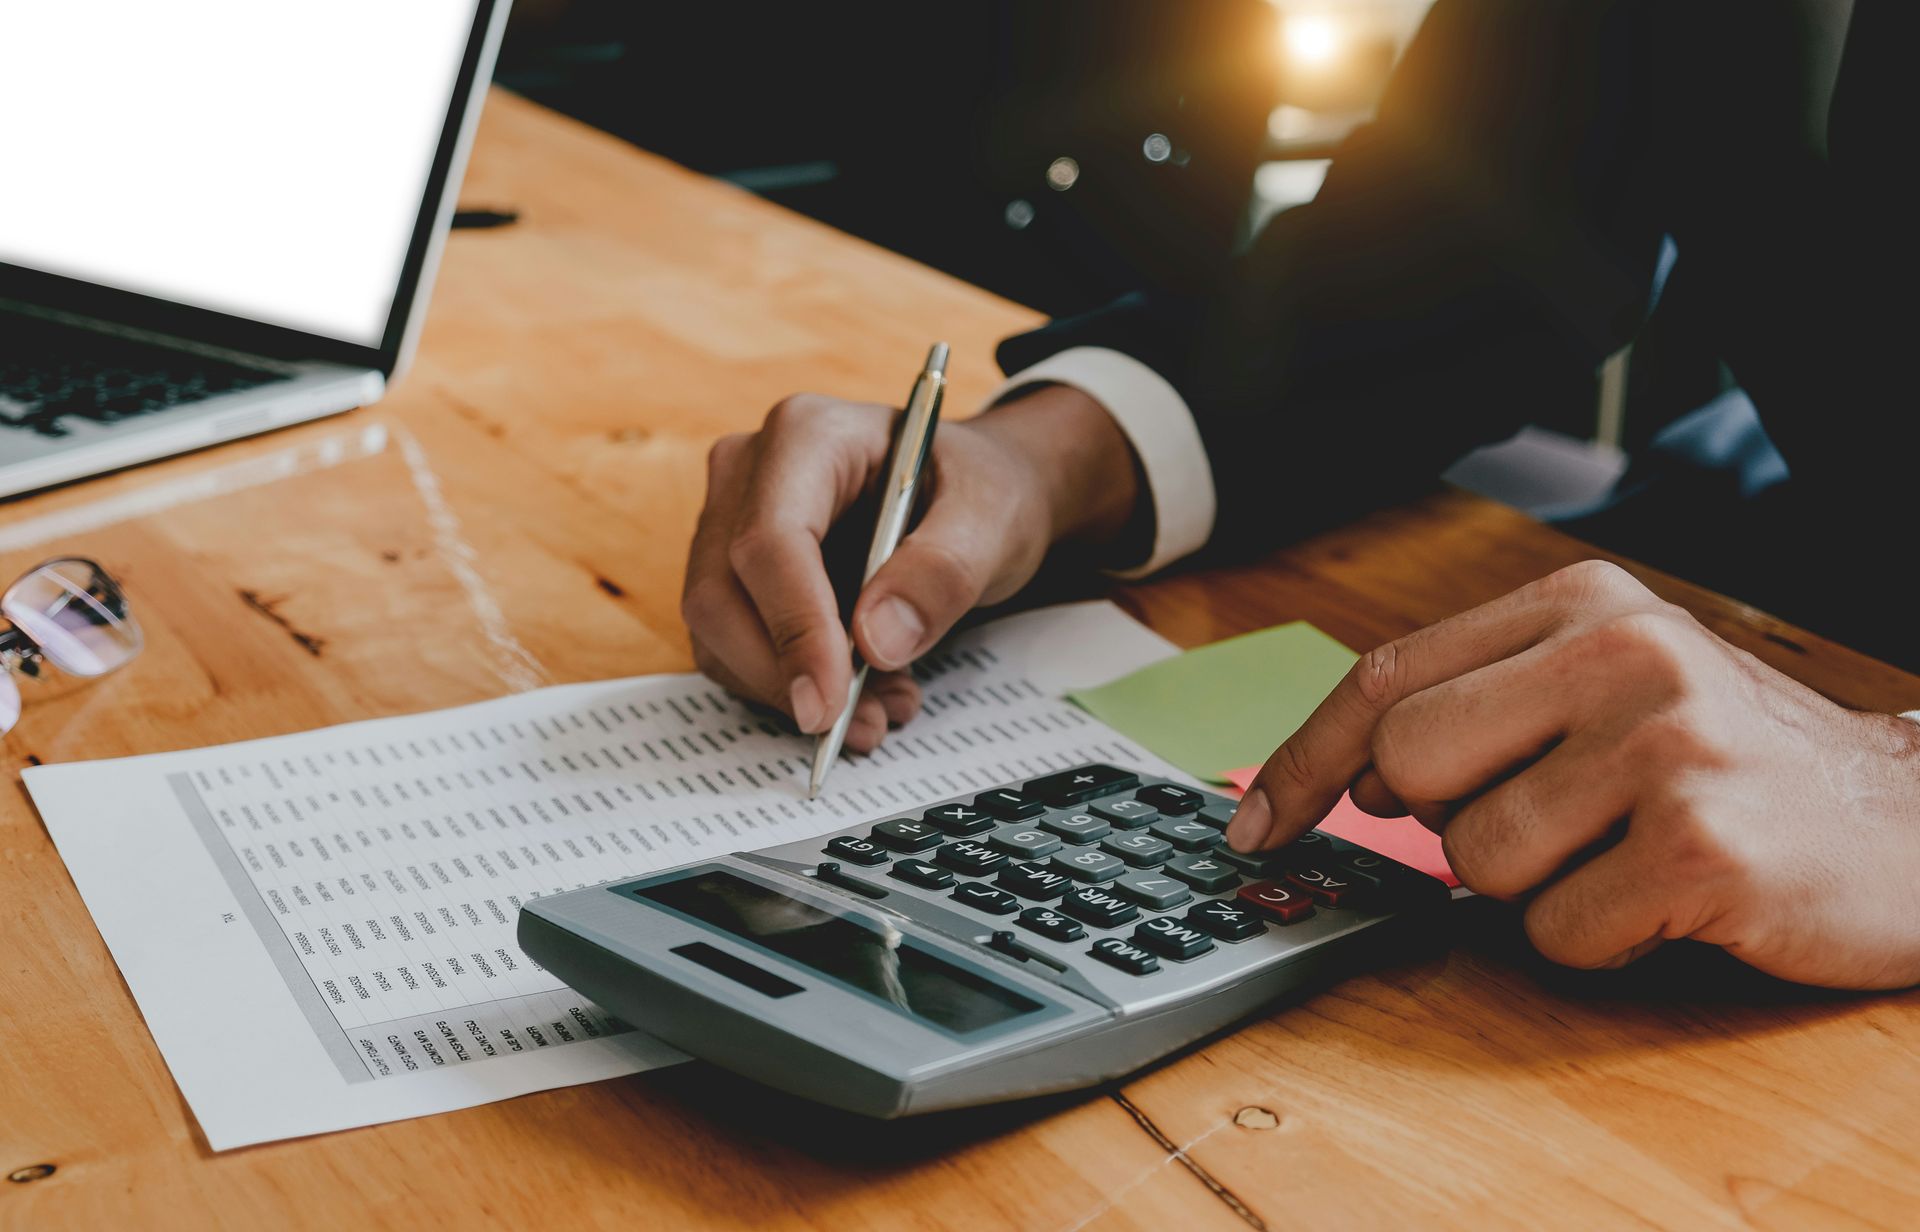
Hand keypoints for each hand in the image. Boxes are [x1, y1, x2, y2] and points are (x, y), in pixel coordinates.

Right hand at [682, 385, 1138, 750]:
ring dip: (790, 691)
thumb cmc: (975, 491)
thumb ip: (943, 572)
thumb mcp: (992, 518)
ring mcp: (729, 525)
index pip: (770, 540)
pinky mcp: (732, 578)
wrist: (968, 498)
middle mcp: (749, 472)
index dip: (794, 629)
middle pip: (721, 593)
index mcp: (808, 435)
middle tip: (863, 726)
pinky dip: (790, 688)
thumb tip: (876, 641)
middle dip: (786, 676)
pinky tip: (862, 692)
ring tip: (882, 707)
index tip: (829, 703)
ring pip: (717, 632)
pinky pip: (732, 650)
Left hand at [1227, 560, 1919, 988]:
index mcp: (1584, 602)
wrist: (1914, 823)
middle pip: (1408, 762)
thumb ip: (1484, 706)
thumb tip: (1348, 775)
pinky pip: (1556, 930)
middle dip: (1439, 823)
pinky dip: (1596, 939)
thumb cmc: (1735, 763)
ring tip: (1626, 853)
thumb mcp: (1614, 689)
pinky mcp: (1698, 847)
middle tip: (1532, 825)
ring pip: (1477, 860)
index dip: (1304, 761)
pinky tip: (1667, 898)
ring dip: (1534, 886)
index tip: (1257, 825)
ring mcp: (1663, 746)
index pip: (1386, 677)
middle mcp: (1621, 652)